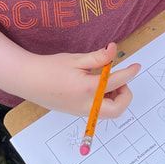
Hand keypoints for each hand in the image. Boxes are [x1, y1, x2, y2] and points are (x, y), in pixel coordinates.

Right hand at [21, 42, 139, 116]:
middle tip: (119, 80)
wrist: (28, 80)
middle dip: (125, 95)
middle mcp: (86, 105)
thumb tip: (115, 50)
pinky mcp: (77, 113)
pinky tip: (97, 87)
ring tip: (106, 81)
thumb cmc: (50, 68)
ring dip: (115, 99)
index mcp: (87, 89)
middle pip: (117, 110)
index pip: (117, 82)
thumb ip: (99, 58)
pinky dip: (104, 101)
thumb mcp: (76, 59)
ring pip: (109, 113)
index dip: (130, 73)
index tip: (136, 66)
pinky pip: (98, 111)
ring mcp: (81, 111)